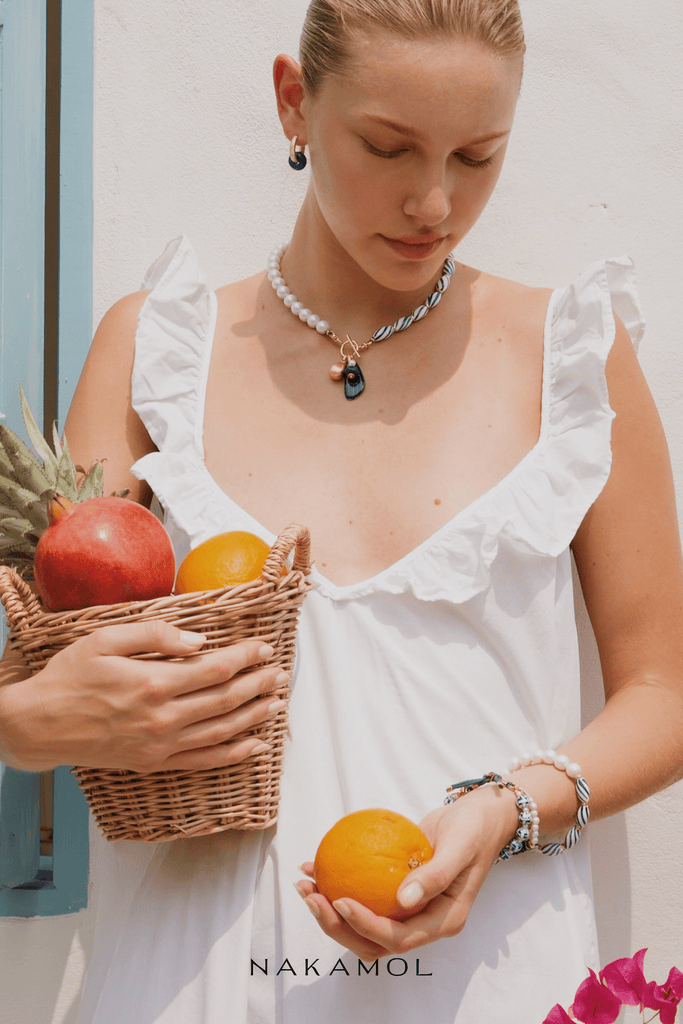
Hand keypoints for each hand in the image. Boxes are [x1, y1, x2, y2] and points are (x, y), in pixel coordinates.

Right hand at [0, 621, 287, 771]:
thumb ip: (156, 635)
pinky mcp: (154, 763)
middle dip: (258, 684)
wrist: (40, 725)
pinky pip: (203, 761)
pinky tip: (255, 745)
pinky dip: (233, 754)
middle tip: (280, 673)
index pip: (215, 669)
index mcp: (153, 683)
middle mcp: (162, 718)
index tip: (263, 647)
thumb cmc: (69, 677)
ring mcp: (159, 745)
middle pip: (225, 700)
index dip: (245, 657)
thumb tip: (200, 640)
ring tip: (276, 703)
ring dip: (254, 717)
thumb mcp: (106, 639)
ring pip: (221, 732)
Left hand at [294, 785, 519, 959]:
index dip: (366, 926)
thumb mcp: (460, 847)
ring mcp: (409, 909)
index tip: (340, 901)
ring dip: (330, 910)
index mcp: (443, 921)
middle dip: (337, 925)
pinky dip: (338, 883)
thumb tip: (404, 900)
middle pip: (373, 941)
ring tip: (305, 883)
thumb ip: (436, 874)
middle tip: (310, 895)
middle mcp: (423, 922)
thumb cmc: (474, 829)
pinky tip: (314, 866)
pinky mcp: (396, 891)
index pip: (398, 937)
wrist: (479, 817)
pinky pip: (365, 895)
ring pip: (363, 924)